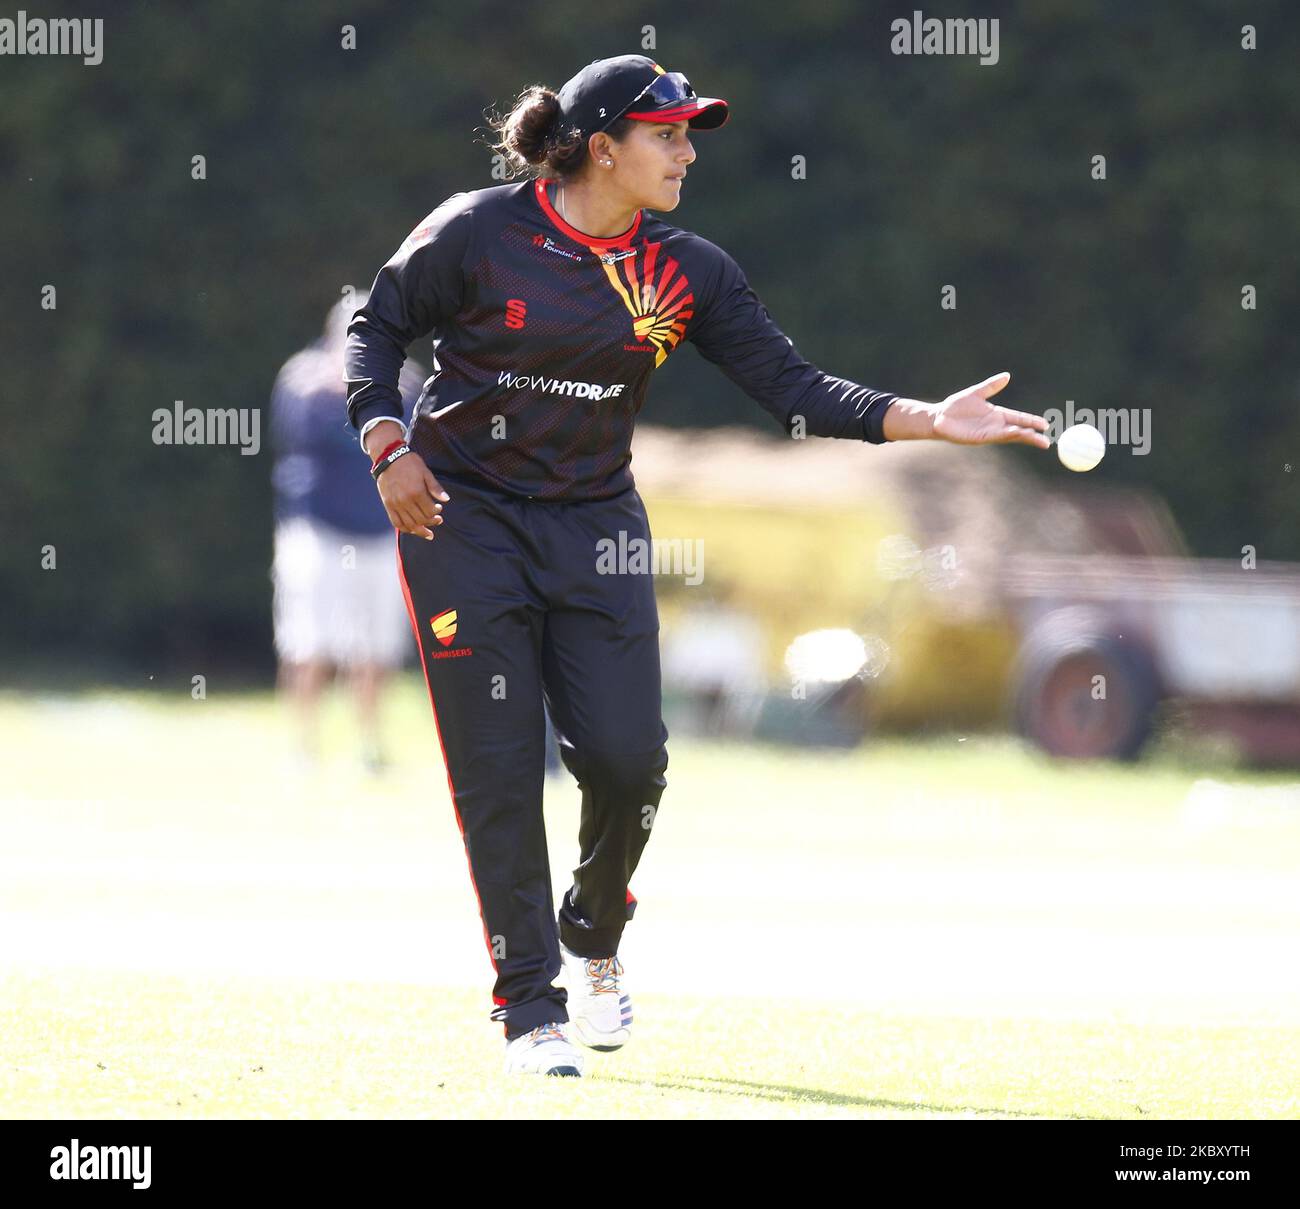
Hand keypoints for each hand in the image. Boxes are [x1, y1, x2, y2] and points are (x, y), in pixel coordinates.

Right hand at [377, 454, 448, 539]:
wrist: (388, 458)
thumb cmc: (409, 463)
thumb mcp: (426, 472)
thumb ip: (435, 487)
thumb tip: (446, 500)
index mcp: (416, 492)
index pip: (430, 511)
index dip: (437, 512)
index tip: (439, 509)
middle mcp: (405, 500)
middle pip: (421, 520)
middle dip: (432, 522)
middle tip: (438, 520)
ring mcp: (395, 504)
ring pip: (410, 525)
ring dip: (421, 531)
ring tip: (428, 533)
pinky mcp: (388, 505)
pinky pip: (396, 523)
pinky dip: (406, 529)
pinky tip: (413, 530)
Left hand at [931, 372, 1049, 448]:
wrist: (938, 416)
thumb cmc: (955, 406)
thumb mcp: (976, 393)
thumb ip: (991, 386)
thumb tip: (1007, 376)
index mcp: (997, 414)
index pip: (1019, 418)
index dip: (1031, 421)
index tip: (1046, 424)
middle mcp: (995, 425)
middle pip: (1018, 431)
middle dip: (1032, 436)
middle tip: (1047, 441)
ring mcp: (987, 433)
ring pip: (1009, 436)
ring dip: (1022, 437)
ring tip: (1036, 438)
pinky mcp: (978, 438)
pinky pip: (996, 437)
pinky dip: (1007, 435)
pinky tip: (1016, 433)